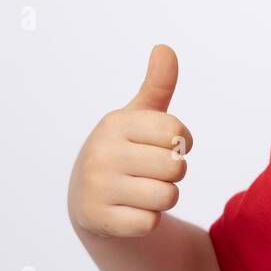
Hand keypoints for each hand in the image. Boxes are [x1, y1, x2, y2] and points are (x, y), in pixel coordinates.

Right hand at [67, 44, 193, 237]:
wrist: (88, 198)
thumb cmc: (125, 150)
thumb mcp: (140, 117)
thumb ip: (158, 85)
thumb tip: (165, 47)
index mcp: (115, 124)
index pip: (177, 132)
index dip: (181, 143)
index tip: (166, 145)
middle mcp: (102, 153)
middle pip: (176, 167)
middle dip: (173, 173)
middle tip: (151, 171)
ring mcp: (97, 187)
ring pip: (168, 197)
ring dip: (164, 197)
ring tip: (142, 190)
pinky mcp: (99, 219)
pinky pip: (151, 222)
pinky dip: (148, 219)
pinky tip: (130, 210)